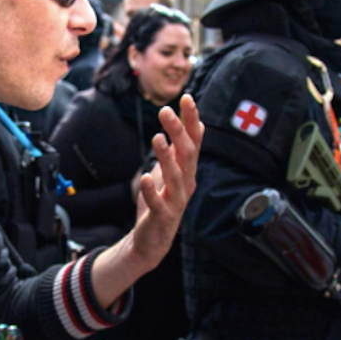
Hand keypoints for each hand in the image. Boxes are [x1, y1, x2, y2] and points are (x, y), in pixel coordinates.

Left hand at [91, 95, 203, 307]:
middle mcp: (186, 183)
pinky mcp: (162, 217)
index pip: (194, 141)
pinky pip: (159, 202)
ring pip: (175, 176)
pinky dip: (153, 190)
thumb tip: (193, 122)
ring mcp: (175, 201)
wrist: (152, 241)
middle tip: (165, 111)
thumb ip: (181, 150)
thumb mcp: (172, 172)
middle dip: (179, 132)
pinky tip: (146, 177)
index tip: (187, 98)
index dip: (192, 120)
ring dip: (166, 156)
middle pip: (187, 154)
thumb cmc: (161, 202)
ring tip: (157, 138)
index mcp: (188, 171)